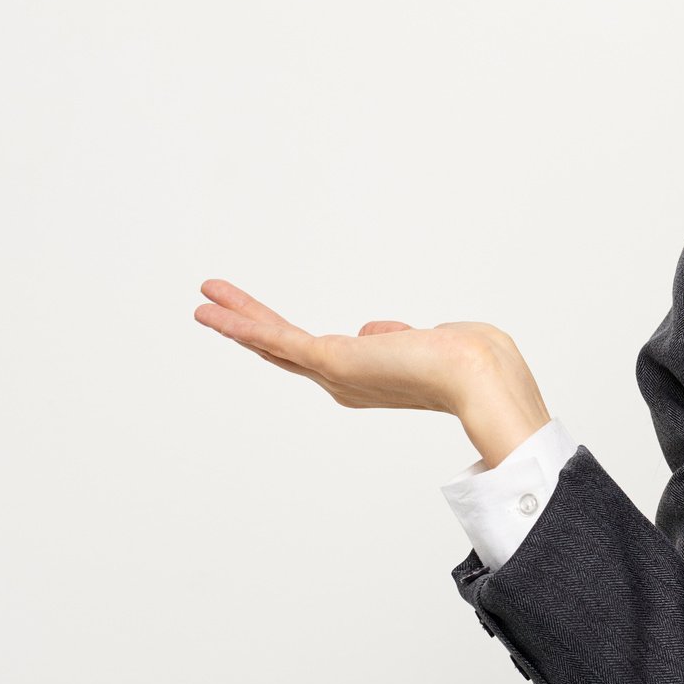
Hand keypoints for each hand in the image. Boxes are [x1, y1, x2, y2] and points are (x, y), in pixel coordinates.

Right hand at [193, 278, 551, 460]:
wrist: (481, 377)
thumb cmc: (475, 361)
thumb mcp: (432, 341)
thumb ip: (400, 337)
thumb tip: (382, 332)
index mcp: (371, 378)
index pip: (320, 355)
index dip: (291, 340)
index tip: (265, 325)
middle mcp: (346, 382)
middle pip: (285, 349)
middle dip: (249, 327)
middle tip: (213, 308)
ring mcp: (334, 374)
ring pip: (273, 342)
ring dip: (235, 319)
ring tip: (202, 302)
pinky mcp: (330, 361)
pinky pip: (276, 339)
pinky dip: (242, 323)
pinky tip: (212, 310)